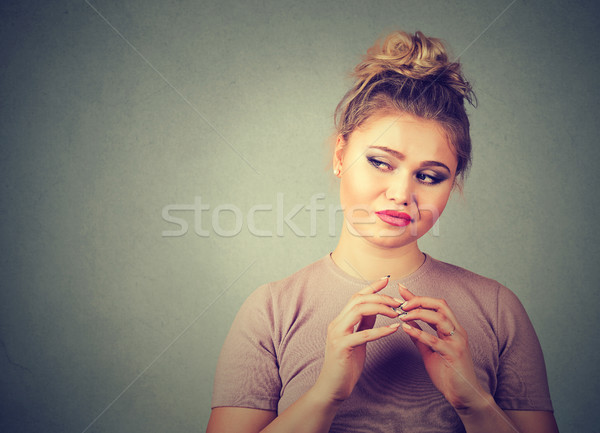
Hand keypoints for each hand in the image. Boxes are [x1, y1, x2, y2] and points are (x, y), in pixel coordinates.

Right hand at [313, 277, 401, 403]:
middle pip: (358, 300)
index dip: (371, 287)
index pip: (356, 297)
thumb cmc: (345, 366)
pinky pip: (363, 334)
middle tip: (398, 302)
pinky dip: (380, 330)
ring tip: (397, 313)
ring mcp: (337, 334)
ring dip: (381, 309)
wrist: (332, 388)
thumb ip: (364, 324)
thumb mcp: (357, 340)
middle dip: (380, 297)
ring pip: (359, 311)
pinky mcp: (342, 347)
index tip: (386, 279)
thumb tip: (377, 308)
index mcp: (340, 321)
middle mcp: (336, 324)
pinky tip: (394, 329)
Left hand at [397, 284, 488, 410]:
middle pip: (440, 305)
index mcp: (452, 328)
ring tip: (402, 315)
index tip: (402, 289)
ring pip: (440, 319)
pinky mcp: (454, 355)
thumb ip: (420, 336)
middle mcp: (457, 331)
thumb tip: (406, 322)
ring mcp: (457, 342)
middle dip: (420, 300)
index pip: (436, 305)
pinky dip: (420, 333)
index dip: (419, 296)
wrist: (464, 395)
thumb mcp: (430, 350)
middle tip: (401, 302)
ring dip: (419, 314)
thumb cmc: (448, 372)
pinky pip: (436, 341)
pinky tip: (407, 330)